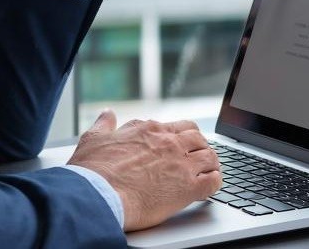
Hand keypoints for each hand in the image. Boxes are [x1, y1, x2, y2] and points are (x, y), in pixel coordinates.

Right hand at [67, 110, 222, 231]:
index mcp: (149, 130)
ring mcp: (181, 164)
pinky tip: (211, 187)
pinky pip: (213, 182)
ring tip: (209, 170)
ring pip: (210, 156)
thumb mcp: (93, 139)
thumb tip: (107, 113)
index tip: (181, 145)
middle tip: (198, 156)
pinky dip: (215, 183)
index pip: (178, 126)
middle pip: (197, 137)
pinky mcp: (187, 188)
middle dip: (200, 146)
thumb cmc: (93, 171)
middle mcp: (169, 143)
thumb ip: (104, 124)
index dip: (182, 136)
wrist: (98, 195)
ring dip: (212, 163)